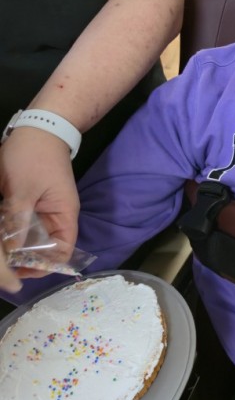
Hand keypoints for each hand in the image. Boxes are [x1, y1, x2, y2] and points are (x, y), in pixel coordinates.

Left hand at [0, 128, 79, 283]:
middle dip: (26, 259)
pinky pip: (22, 224)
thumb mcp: (23, 190)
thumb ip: (18, 222)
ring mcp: (43, 209)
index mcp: (64, 215)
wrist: (39, 127)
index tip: (21, 273)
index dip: (46, 266)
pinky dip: (10, 232)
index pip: (63, 251)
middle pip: (45, 248)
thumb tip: (11, 253)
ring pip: (31, 238)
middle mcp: (56, 217)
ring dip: (16, 246)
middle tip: (3, 265)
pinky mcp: (30, 203)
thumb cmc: (35, 157)